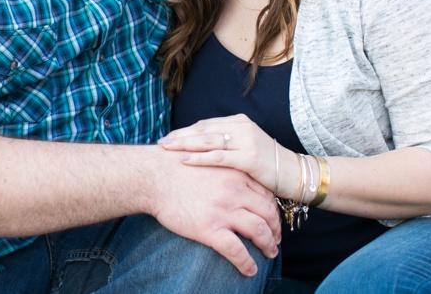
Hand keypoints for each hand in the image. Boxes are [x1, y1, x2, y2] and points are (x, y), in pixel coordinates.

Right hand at [147, 147, 280, 276]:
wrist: (154, 176)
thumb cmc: (176, 166)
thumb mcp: (209, 160)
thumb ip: (225, 170)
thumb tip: (233, 183)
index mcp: (236, 174)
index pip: (266, 194)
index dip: (272, 210)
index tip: (272, 220)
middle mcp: (235, 191)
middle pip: (268, 213)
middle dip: (275, 229)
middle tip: (276, 240)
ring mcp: (223, 210)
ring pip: (259, 231)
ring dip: (268, 245)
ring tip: (270, 253)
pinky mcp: (209, 229)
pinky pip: (236, 250)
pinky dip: (247, 262)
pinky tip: (250, 270)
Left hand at [159, 114, 290, 195]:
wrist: (294, 174)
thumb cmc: (268, 165)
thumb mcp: (246, 147)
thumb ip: (227, 143)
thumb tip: (200, 145)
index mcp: (239, 121)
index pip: (205, 124)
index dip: (185, 131)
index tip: (169, 137)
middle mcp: (241, 126)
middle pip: (203, 130)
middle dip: (180, 136)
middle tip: (161, 143)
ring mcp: (246, 140)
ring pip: (207, 141)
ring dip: (184, 144)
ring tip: (167, 148)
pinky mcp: (249, 157)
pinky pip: (218, 157)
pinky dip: (199, 158)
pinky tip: (184, 160)